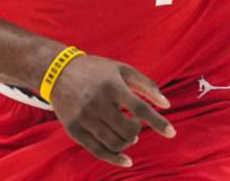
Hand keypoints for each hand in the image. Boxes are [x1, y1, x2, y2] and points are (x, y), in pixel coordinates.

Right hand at [49, 55, 175, 167]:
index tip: (172, 133)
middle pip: (128, 130)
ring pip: (115, 143)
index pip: (139, 108)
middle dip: (138, 131)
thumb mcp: (122, 69)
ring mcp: (84, 118)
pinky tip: (127, 159)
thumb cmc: (97, 71)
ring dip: (128, 143)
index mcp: (112, 86)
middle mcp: (97, 103)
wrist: (57, 72)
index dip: (157, 122)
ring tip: (129, 135)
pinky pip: (98, 151)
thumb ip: (146, 85)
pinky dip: (115, 158)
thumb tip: (167, 105)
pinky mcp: (74, 130)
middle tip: (135, 124)